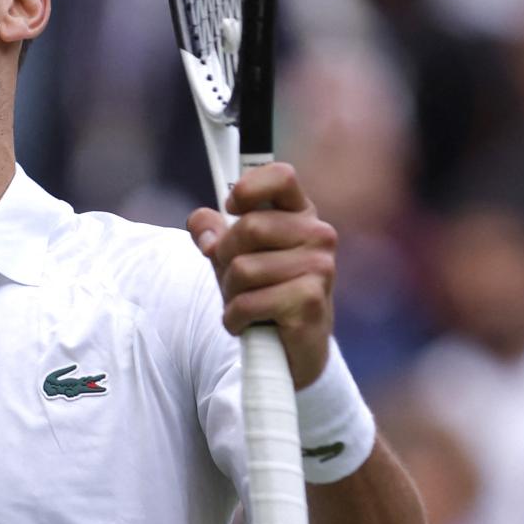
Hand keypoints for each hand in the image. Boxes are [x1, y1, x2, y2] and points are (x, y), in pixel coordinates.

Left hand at [187, 163, 337, 388]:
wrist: (290, 347)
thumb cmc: (263, 290)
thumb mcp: (231, 254)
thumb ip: (211, 231)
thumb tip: (203, 228)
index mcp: (301, 214)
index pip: (282, 176)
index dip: (249, 188)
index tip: (231, 206)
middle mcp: (318, 235)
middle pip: (249, 227)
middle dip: (225, 256)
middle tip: (234, 277)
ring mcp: (320, 268)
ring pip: (243, 268)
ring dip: (230, 293)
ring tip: (245, 303)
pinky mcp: (310, 301)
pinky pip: (248, 302)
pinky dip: (235, 317)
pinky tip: (247, 322)